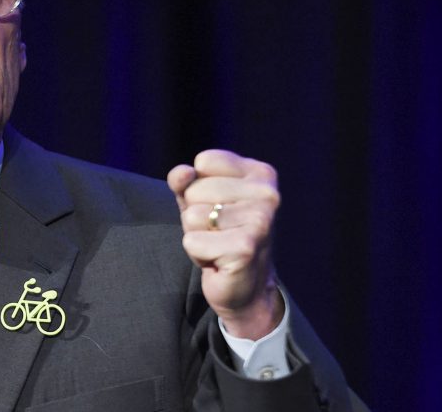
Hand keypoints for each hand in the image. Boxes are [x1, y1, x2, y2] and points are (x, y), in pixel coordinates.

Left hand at [167, 150, 284, 339]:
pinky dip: (197, 254)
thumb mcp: (198, 200)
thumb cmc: (220, 235)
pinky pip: (192, 241)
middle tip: (218, 232)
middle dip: (195, 214)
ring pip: (191, 216)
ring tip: (218, 245)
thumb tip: (181, 173)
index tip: (217, 206)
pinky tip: (218, 260)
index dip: (197, 186)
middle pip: (195, 190)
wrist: (246, 286)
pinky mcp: (245, 248)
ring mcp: (259, 221)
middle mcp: (267, 194)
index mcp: (260, 175)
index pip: (204, 161)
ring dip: (196, 235)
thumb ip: (185, 181)